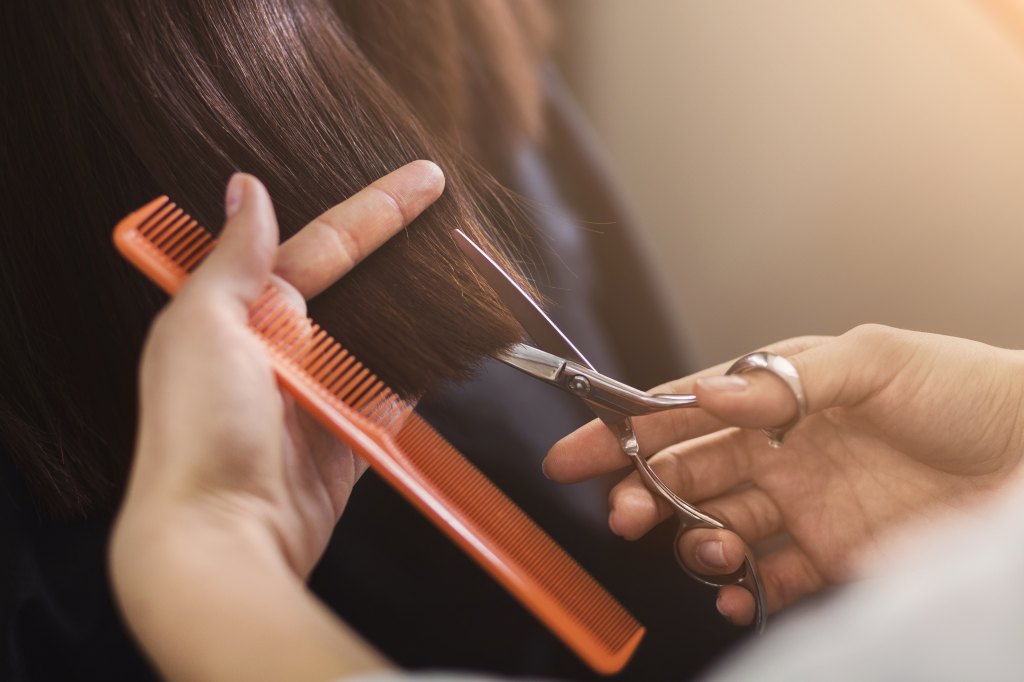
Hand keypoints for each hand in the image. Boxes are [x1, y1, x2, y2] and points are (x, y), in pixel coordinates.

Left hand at [111, 162, 442, 680]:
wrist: (220, 537)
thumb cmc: (196, 432)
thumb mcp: (202, 326)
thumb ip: (234, 259)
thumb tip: (245, 189)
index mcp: (244, 313)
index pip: (323, 246)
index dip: (376, 210)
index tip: (424, 180)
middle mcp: (281, 349)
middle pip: (357, 288)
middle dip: (402, 253)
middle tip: (453, 216)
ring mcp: (318, 396)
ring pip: (380, 339)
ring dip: (417, 312)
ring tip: (462, 278)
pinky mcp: (348, 441)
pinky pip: (394, 397)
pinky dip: (421, 376)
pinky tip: (450, 349)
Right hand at [545, 325, 1023, 624]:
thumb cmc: (967, 391)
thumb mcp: (877, 361)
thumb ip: (785, 381)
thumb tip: (707, 398)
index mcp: (780, 394)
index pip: (685, 411)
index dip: (625, 430)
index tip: (575, 453)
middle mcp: (783, 448)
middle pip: (689, 472)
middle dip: (644, 492)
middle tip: (624, 514)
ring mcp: (806, 504)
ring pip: (719, 526)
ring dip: (693, 541)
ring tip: (703, 548)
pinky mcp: (833, 555)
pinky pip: (770, 579)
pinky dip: (742, 591)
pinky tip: (736, 593)